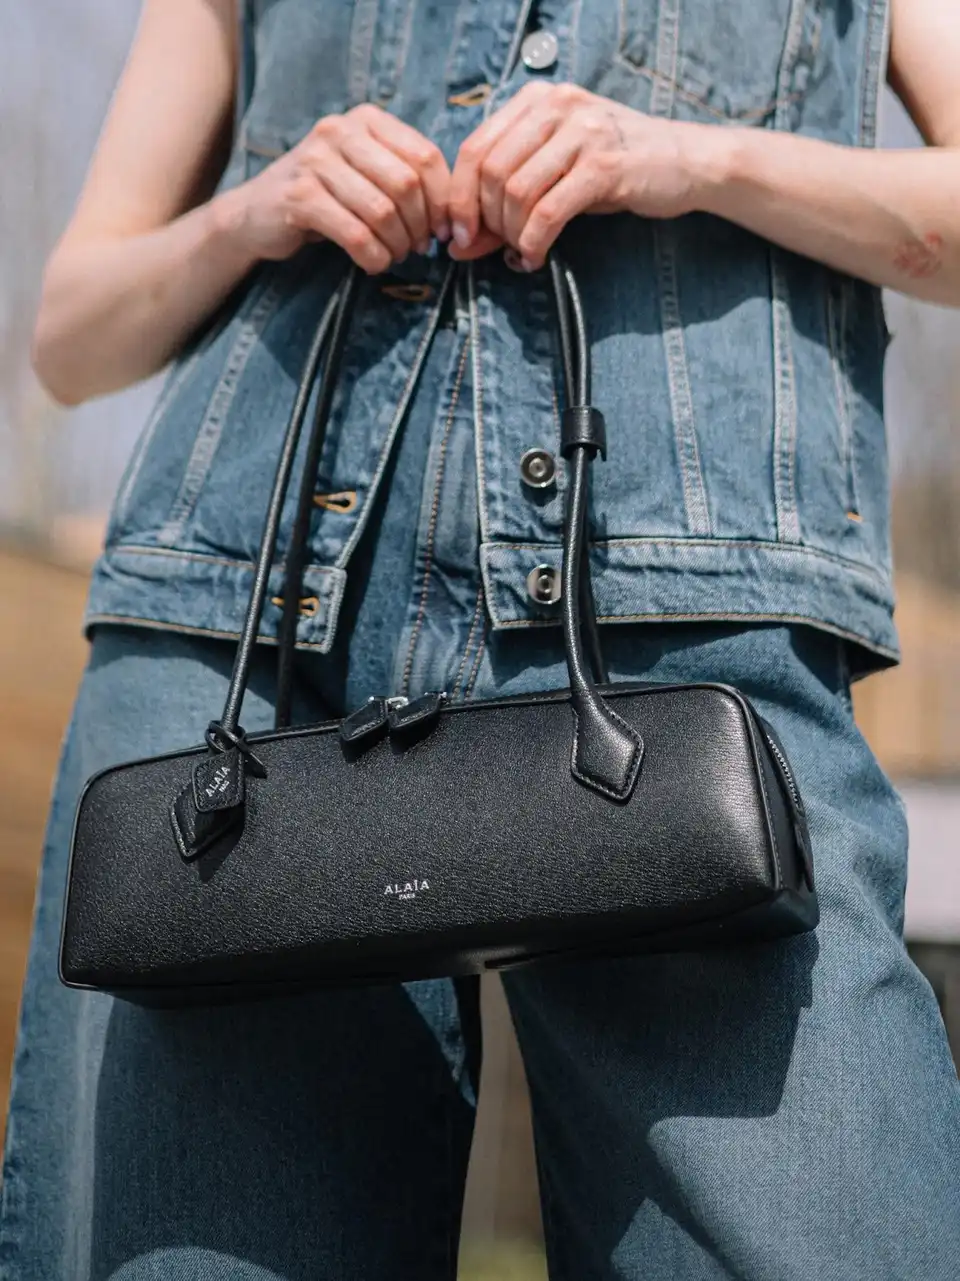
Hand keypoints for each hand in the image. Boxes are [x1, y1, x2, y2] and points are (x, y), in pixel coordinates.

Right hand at [213, 104, 451, 273]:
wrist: (258, 213)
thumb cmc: (326, 197)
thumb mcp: (367, 174)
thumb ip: (406, 180)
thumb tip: (453, 218)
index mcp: (366, 119)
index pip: (425, 156)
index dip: (444, 201)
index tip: (445, 231)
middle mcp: (340, 130)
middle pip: (407, 184)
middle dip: (421, 226)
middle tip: (418, 248)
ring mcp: (315, 161)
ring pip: (382, 211)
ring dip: (397, 245)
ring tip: (395, 256)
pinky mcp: (299, 197)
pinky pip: (354, 234)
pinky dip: (373, 257)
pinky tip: (374, 263)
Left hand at [447, 82, 711, 267]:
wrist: (685, 162)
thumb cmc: (614, 171)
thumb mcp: (556, 173)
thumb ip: (507, 200)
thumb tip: (459, 246)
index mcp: (537, 100)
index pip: (475, 148)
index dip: (458, 199)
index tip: (456, 236)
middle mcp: (557, 107)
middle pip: (491, 171)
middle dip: (484, 221)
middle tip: (493, 249)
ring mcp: (583, 133)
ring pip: (516, 193)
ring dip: (511, 235)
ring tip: (522, 252)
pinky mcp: (604, 166)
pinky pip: (549, 212)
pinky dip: (534, 243)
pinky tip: (536, 258)